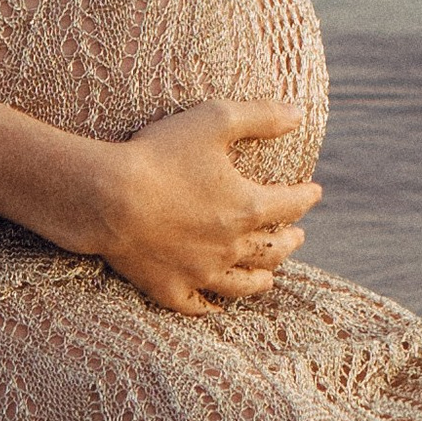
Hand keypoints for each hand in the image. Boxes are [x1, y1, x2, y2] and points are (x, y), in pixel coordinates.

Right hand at [72, 98, 317, 313]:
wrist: (107, 198)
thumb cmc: (160, 154)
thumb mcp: (215, 120)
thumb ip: (262, 116)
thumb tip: (300, 113)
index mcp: (247, 206)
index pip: (291, 204)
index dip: (306, 196)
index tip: (314, 192)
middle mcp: (231, 246)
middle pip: (272, 248)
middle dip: (290, 241)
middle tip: (298, 235)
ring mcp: (201, 272)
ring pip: (242, 284)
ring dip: (260, 279)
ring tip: (269, 277)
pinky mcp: (170, 288)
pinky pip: (198, 306)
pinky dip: (211, 307)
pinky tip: (216, 306)